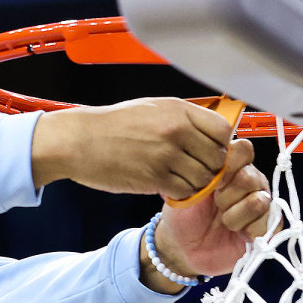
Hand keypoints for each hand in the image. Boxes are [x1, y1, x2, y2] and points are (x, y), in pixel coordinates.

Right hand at [30, 98, 232, 198]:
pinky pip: (185, 192)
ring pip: (204, 178)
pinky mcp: (154, 177)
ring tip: (179, 179)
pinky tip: (168, 186)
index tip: (210, 151)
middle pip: (217, 158)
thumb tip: (210, 132)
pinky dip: (181, 193)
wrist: (79, 140)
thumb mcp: (151, 108)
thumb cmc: (112, 125)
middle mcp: (176, 130)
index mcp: (178, 110)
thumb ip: (182, 118)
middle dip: (210, 168)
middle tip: (194, 170)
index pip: (223, 131)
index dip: (221, 145)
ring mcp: (166, 155)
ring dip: (196, 184)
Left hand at [146, 139, 272, 285]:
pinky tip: (238, 234)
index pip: (244, 149)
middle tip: (215, 206)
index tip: (212, 183)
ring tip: (224, 222)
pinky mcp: (268, 225)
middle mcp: (250, 180)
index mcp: (230, 166)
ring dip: (235, 216)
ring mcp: (261, 202)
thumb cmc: (183, 215)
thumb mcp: (186, 189)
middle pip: (250, 176)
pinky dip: (249, 231)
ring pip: (259, 201)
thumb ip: (202, 170)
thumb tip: (218, 155)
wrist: (183, 248)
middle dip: (227, 196)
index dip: (228, 165)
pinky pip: (271, 223)